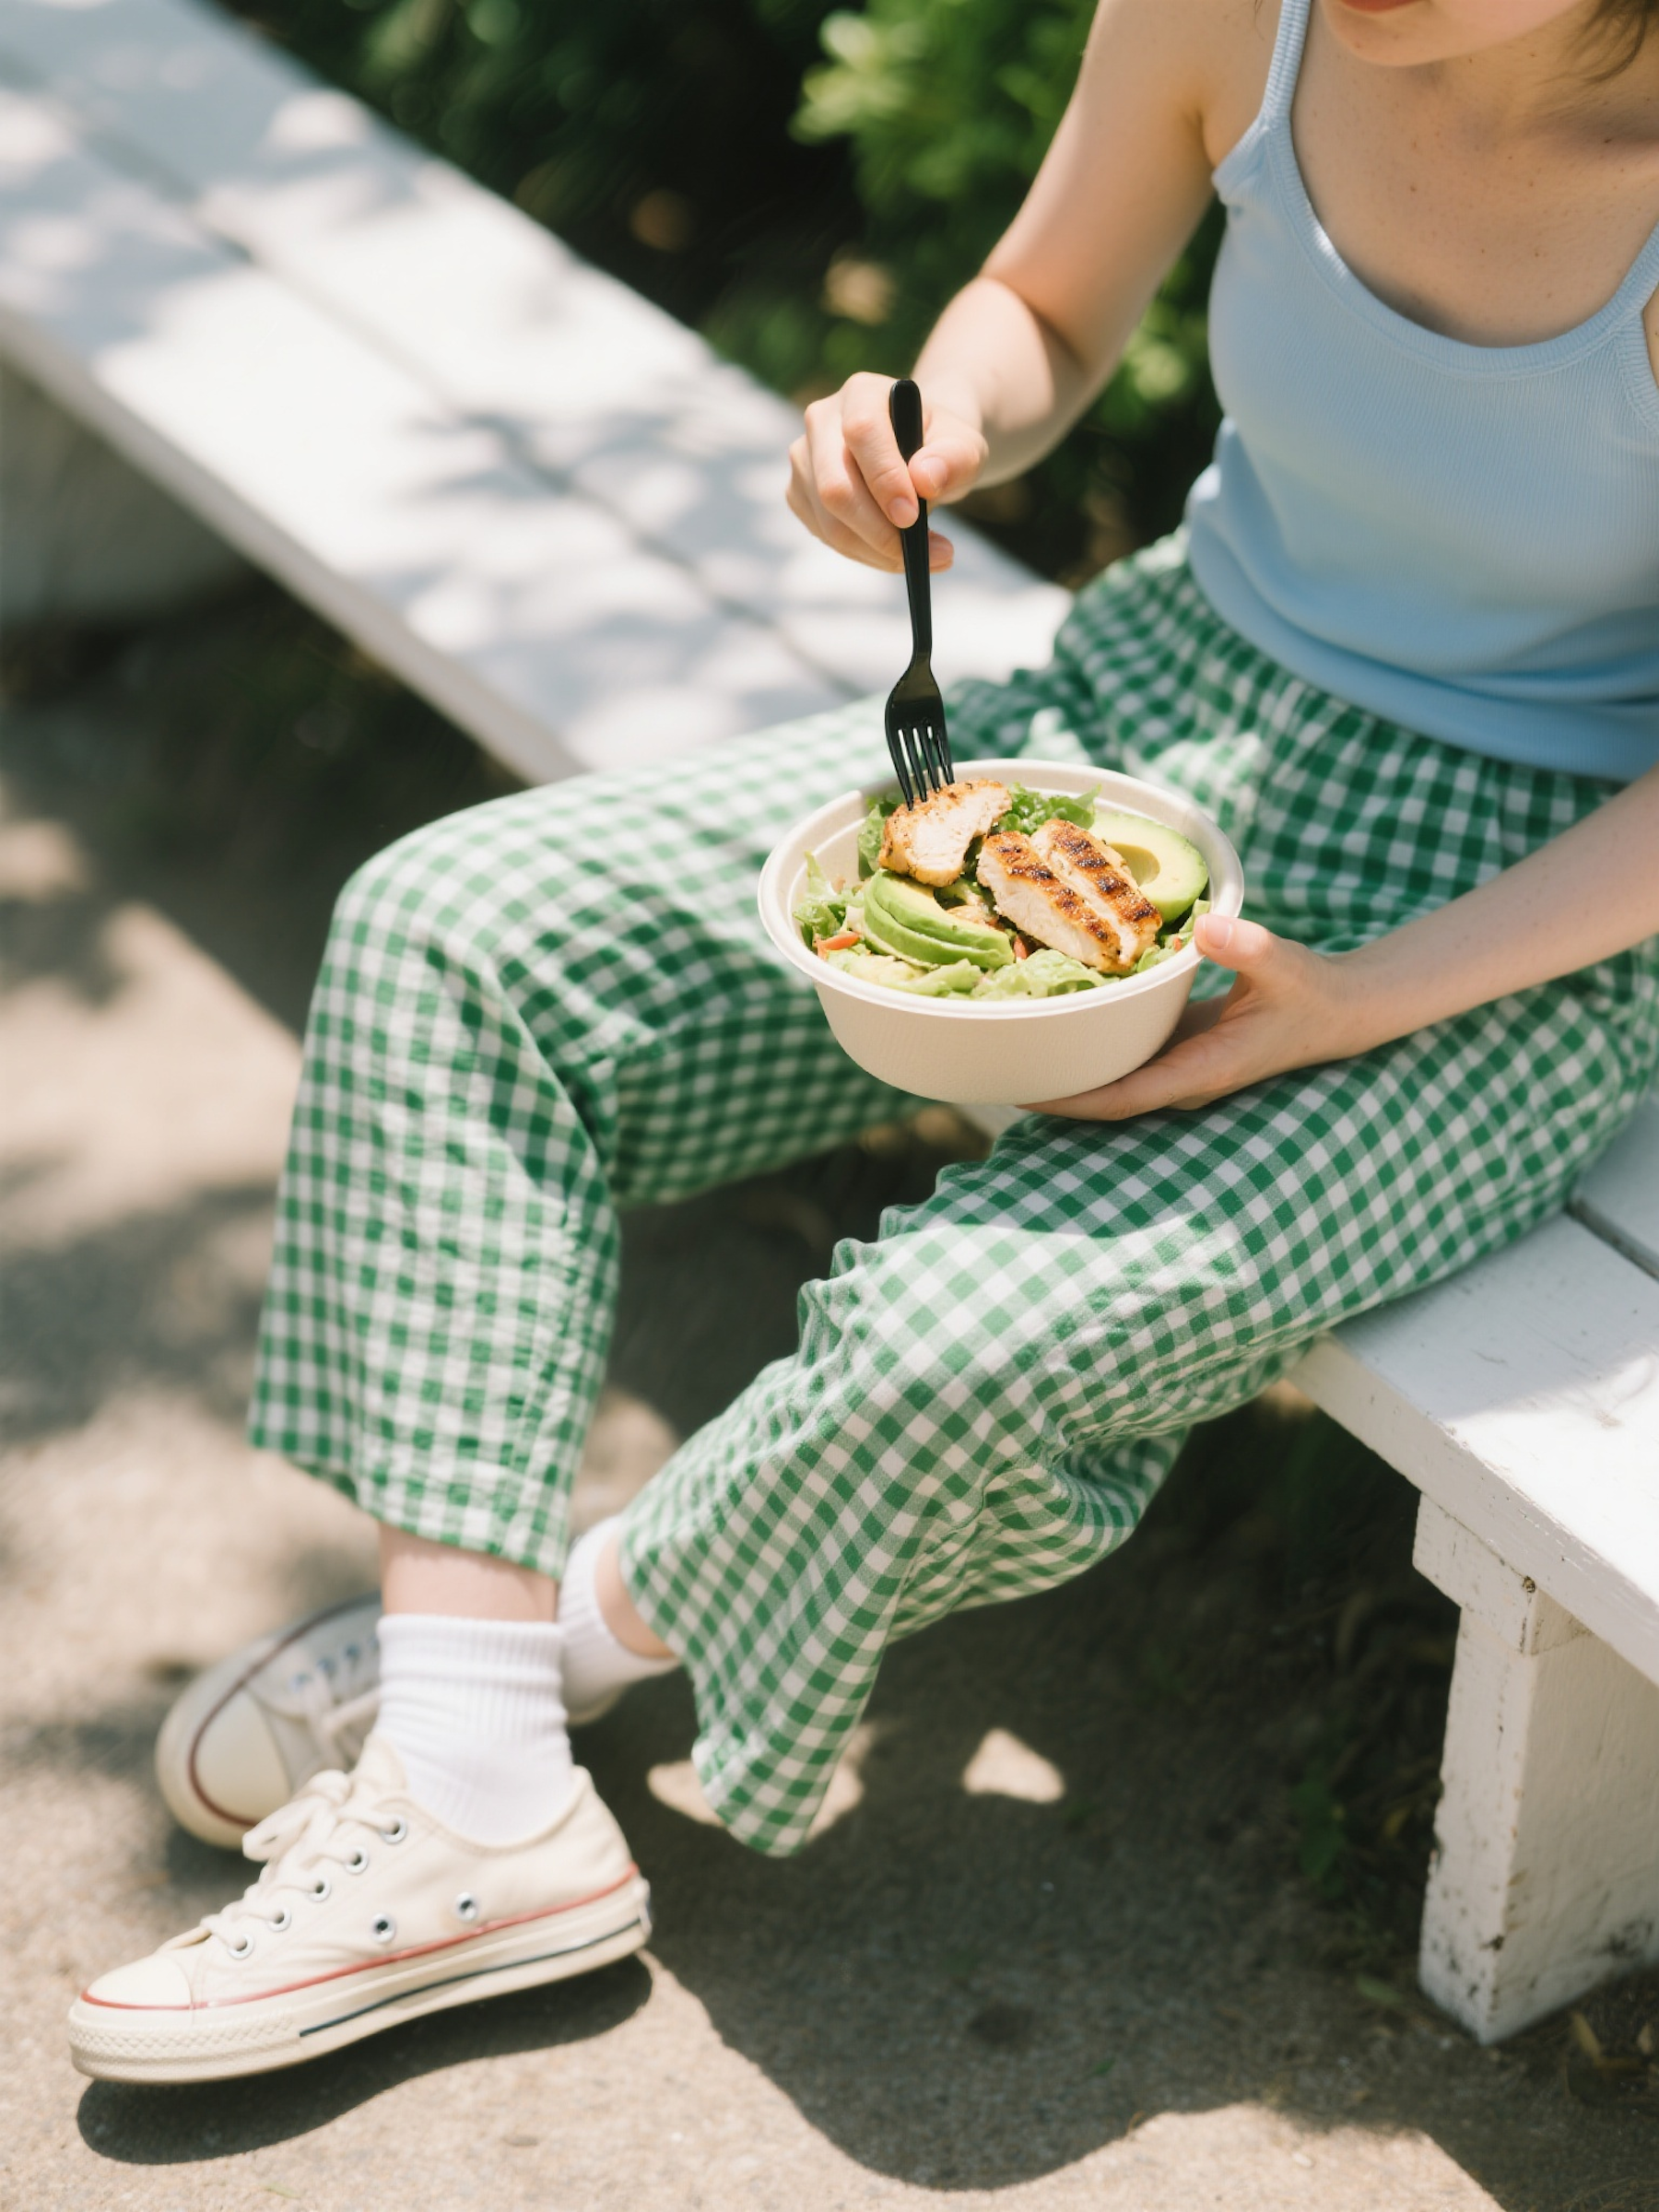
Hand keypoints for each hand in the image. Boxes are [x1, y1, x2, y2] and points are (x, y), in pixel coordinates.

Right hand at [786, 371, 988, 572]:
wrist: (920, 454)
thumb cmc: (942, 447)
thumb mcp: (965, 447)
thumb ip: (953, 459)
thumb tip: (924, 480)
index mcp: (862, 393)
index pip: (862, 433)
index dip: (884, 478)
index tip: (912, 517)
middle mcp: (822, 419)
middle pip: (835, 486)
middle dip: (879, 531)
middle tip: (925, 554)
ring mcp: (805, 459)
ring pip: (830, 522)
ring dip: (878, 551)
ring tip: (925, 556)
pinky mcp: (800, 493)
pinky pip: (826, 536)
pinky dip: (865, 554)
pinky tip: (895, 552)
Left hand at [1026, 915, 1372, 1119]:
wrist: (1338, 1008)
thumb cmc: (1312, 990)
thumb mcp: (1285, 965)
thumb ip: (1248, 949)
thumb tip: (1206, 928)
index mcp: (1201, 1071)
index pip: (1123, 1098)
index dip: (1072, 1099)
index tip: (1022, 1090)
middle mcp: (1180, 1077)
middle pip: (1101, 1096)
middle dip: (1049, 1085)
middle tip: (989, 1063)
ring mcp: (1175, 1065)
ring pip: (1108, 1076)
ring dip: (1063, 1064)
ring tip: (1004, 1042)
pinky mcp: (1174, 1045)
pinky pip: (1121, 1051)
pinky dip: (1088, 1038)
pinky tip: (1051, 1015)